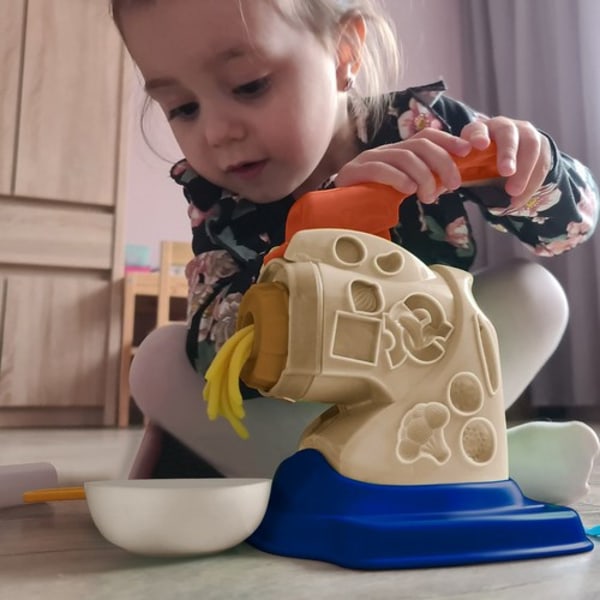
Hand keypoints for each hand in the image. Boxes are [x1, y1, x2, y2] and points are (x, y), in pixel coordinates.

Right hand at [336, 129, 471, 203]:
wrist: (337, 210)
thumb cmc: (372, 201)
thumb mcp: (401, 189)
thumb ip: (421, 182)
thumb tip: (447, 183)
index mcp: (398, 152)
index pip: (427, 136)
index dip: (449, 140)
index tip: (468, 152)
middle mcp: (386, 150)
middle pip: (421, 145)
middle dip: (443, 163)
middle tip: (454, 186)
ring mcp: (369, 159)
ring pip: (405, 157)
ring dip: (424, 177)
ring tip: (429, 197)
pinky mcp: (355, 171)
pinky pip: (380, 169)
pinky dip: (398, 178)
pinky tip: (408, 191)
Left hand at [460, 116, 552, 202]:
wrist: (506, 162)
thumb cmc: (479, 165)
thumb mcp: (466, 167)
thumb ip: (458, 172)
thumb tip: (441, 185)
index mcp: (479, 130)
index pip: (478, 128)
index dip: (478, 136)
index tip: (479, 146)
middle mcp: (503, 127)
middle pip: (508, 133)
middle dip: (508, 152)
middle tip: (506, 172)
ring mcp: (524, 133)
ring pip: (530, 145)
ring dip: (524, 170)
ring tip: (514, 193)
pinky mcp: (540, 144)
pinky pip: (542, 161)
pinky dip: (532, 183)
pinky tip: (520, 200)